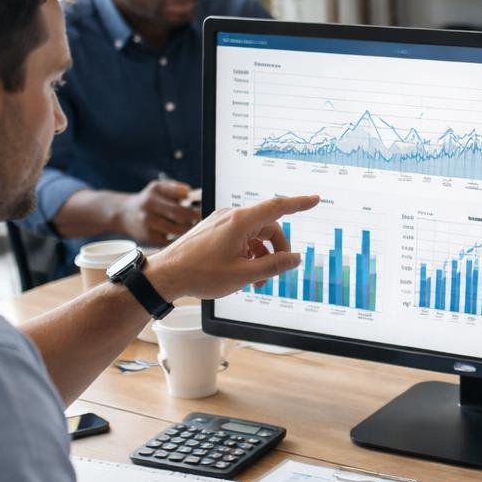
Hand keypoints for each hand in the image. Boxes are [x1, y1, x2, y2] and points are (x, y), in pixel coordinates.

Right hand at [116, 179, 200, 243]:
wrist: (124, 214)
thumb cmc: (148, 200)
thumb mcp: (158, 188)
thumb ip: (175, 188)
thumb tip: (190, 193)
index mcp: (155, 191)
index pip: (180, 194)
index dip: (193, 200)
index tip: (202, 207)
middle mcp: (149, 205)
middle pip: (180, 213)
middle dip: (195, 217)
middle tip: (201, 218)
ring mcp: (148, 223)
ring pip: (178, 229)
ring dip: (189, 228)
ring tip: (192, 225)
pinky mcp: (149, 237)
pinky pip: (171, 240)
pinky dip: (179, 237)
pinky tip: (182, 234)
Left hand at [143, 194, 319, 300]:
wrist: (166, 275)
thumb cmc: (200, 273)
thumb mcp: (243, 274)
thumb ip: (273, 266)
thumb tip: (295, 259)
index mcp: (240, 222)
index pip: (277, 207)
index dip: (299, 204)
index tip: (315, 200)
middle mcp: (231, 216)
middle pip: (268, 227)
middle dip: (277, 250)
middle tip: (277, 273)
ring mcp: (221, 222)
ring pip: (254, 235)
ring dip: (261, 255)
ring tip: (256, 281)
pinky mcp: (214, 230)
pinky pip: (240, 237)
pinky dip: (247, 253)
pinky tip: (243, 273)